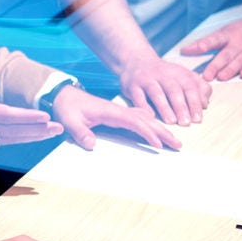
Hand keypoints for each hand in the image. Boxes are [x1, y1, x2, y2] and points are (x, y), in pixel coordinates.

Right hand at [0, 64, 62, 151]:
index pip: (6, 115)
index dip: (26, 116)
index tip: (44, 116)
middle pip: (14, 130)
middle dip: (37, 130)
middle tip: (58, 128)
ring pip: (12, 139)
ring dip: (33, 137)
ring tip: (53, 133)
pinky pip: (5, 142)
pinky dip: (22, 140)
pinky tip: (35, 136)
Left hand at [48, 85, 181, 151]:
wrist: (64, 95)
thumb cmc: (68, 108)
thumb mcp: (70, 121)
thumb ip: (80, 132)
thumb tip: (91, 144)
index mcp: (110, 111)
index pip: (134, 121)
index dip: (147, 133)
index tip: (158, 144)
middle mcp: (118, 110)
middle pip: (146, 120)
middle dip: (162, 132)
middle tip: (177, 145)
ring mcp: (119, 112)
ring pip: (145, 120)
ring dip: (160, 129)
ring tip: (174, 141)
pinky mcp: (117, 115)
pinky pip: (139, 120)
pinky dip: (151, 126)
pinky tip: (157, 131)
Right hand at [115, 54, 211, 125]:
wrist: (136, 61)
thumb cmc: (163, 75)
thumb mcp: (182, 76)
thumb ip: (197, 88)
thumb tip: (205, 104)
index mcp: (178, 72)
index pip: (189, 86)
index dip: (194, 102)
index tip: (198, 118)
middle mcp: (162, 73)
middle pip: (173, 89)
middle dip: (181, 106)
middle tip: (186, 123)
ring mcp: (146, 79)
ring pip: (156, 92)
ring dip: (164, 107)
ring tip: (171, 121)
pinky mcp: (132, 85)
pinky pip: (138, 96)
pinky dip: (143, 106)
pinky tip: (150, 116)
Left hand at [181, 12, 241, 81]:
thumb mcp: (226, 31)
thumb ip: (206, 43)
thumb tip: (184, 50)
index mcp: (228, 35)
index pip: (214, 40)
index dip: (204, 44)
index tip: (194, 48)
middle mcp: (239, 43)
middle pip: (225, 55)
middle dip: (215, 65)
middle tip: (206, 75)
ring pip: (239, 61)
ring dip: (230, 69)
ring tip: (221, 77)